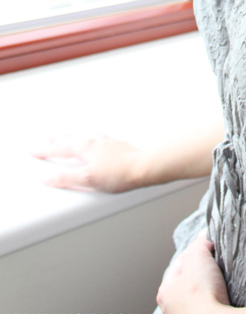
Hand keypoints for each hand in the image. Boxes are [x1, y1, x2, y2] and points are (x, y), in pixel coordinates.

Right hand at [32, 134, 146, 192]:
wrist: (143, 167)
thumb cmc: (118, 174)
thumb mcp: (88, 179)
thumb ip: (67, 178)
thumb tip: (48, 178)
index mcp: (84, 148)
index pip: (59, 150)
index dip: (45, 151)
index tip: (34, 150)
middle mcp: (93, 140)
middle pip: (70, 138)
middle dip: (56, 139)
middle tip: (46, 137)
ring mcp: (105, 140)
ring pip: (83, 135)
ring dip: (72, 135)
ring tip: (66, 134)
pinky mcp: (115, 144)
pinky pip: (97, 135)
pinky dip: (88, 135)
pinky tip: (92, 137)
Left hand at [157, 235, 231, 313]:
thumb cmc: (201, 294)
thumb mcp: (199, 255)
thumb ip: (200, 243)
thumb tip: (204, 237)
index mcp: (165, 291)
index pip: (181, 264)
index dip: (197, 253)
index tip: (211, 249)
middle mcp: (170, 311)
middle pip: (188, 284)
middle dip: (202, 275)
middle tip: (217, 269)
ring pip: (196, 302)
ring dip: (207, 294)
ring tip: (221, 288)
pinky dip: (213, 309)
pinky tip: (221, 304)